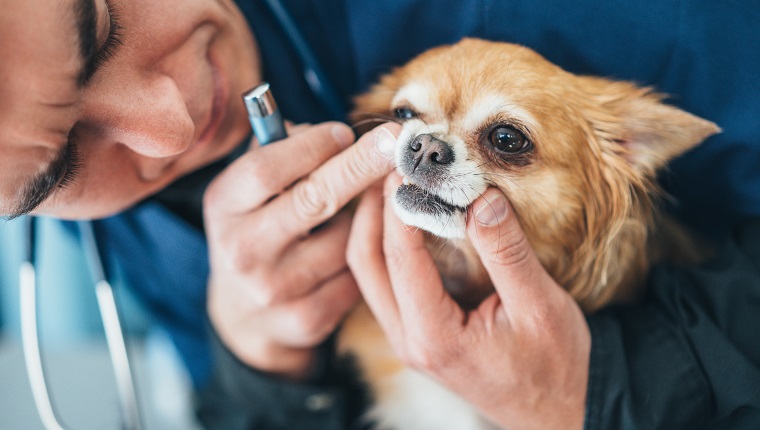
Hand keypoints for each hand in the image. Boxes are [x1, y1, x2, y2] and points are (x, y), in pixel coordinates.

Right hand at [204, 122, 398, 379]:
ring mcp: (274, 289)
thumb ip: (279, 152)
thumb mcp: (248, 190)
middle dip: (359, 165)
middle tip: (395, 141)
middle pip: (313, 199)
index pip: (266, 169)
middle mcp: (243, 250)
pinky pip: (356, 274)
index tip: (345, 132)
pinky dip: (360, 257)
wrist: (245, 314)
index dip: (312, 146)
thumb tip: (334, 133)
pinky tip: (344, 256)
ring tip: (341, 219)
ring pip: (344, 238)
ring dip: (358, 220)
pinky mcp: (306, 318)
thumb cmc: (258, 229)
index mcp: (224, 206)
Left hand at [347, 174, 589, 428]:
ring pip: (368, 272)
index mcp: (435, 336)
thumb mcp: (540, 306)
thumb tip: (480, 196)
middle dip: (372, 208)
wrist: (557, 412)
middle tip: (388, 162)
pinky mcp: (415, 332)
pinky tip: (402, 215)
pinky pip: (384, 282)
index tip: (406, 162)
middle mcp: (408, 339)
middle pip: (365, 263)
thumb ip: (507, 252)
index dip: (400, 204)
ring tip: (391, 179)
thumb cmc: (555, 366)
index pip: (401, 258)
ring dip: (373, 224)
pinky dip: (386, 244)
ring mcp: (406, 338)